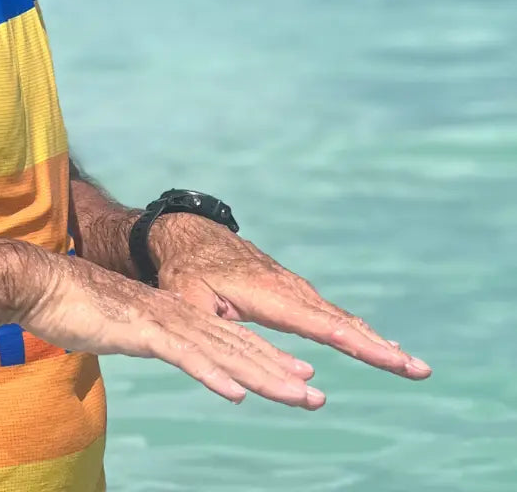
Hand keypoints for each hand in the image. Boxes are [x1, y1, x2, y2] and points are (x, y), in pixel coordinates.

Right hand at [19, 251, 325, 408]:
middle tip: (315, 394)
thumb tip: (152, 345)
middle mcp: (174, 315)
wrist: (41, 282)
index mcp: (171, 315)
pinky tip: (237, 393)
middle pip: (235, 347)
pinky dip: (212, 374)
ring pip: (221, 352)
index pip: (228, 341)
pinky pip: (183, 356)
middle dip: (278, 371)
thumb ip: (142, 336)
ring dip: (262, 376)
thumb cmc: (72, 306)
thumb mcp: (119, 327)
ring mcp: (160, 321)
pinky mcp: (141, 331)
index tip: (300, 377)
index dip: (266, 359)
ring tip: (297, 394)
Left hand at [149, 214, 431, 380]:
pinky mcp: (291, 290)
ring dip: (374, 341)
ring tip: (409, 365)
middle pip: (341, 322)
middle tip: (419, 370)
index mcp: (268, 294)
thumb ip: (210, 329)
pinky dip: (356, 330)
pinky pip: (329, 313)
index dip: (356, 344)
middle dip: (379, 348)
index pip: (321, 324)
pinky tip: (375, 344)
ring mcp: (293, 287)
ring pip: (339, 317)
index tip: (391, 358)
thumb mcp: (188, 299)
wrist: (188, 233)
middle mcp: (288, 288)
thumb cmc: (185, 270)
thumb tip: (228, 365)